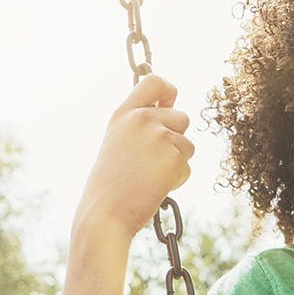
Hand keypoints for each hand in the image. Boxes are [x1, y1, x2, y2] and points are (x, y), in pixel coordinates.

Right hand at [75, 74, 193, 238]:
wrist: (106, 212)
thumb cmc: (111, 183)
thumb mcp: (118, 142)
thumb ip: (140, 125)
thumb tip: (173, 110)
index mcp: (124, 114)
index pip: (154, 82)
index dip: (168, 90)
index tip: (170, 102)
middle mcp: (142, 119)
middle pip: (182, 117)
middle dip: (177, 139)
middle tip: (152, 161)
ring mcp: (159, 137)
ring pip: (188, 145)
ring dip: (177, 162)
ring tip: (149, 176)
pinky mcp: (173, 158)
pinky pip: (187, 167)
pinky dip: (176, 180)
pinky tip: (154, 186)